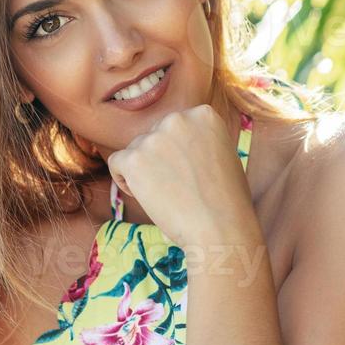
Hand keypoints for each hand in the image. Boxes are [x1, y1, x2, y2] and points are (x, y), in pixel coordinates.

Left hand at [105, 104, 255, 250]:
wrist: (222, 228)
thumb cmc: (227, 202)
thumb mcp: (223, 156)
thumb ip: (198, 142)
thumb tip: (175, 147)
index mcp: (203, 115)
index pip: (175, 128)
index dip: (179, 153)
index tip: (193, 175)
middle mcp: (178, 119)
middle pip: (154, 136)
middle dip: (160, 161)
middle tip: (180, 189)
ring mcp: (155, 137)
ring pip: (135, 150)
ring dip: (145, 173)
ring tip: (168, 197)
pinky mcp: (134, 158)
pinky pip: (116, 163)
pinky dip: (126, 181)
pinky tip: (148, 197)